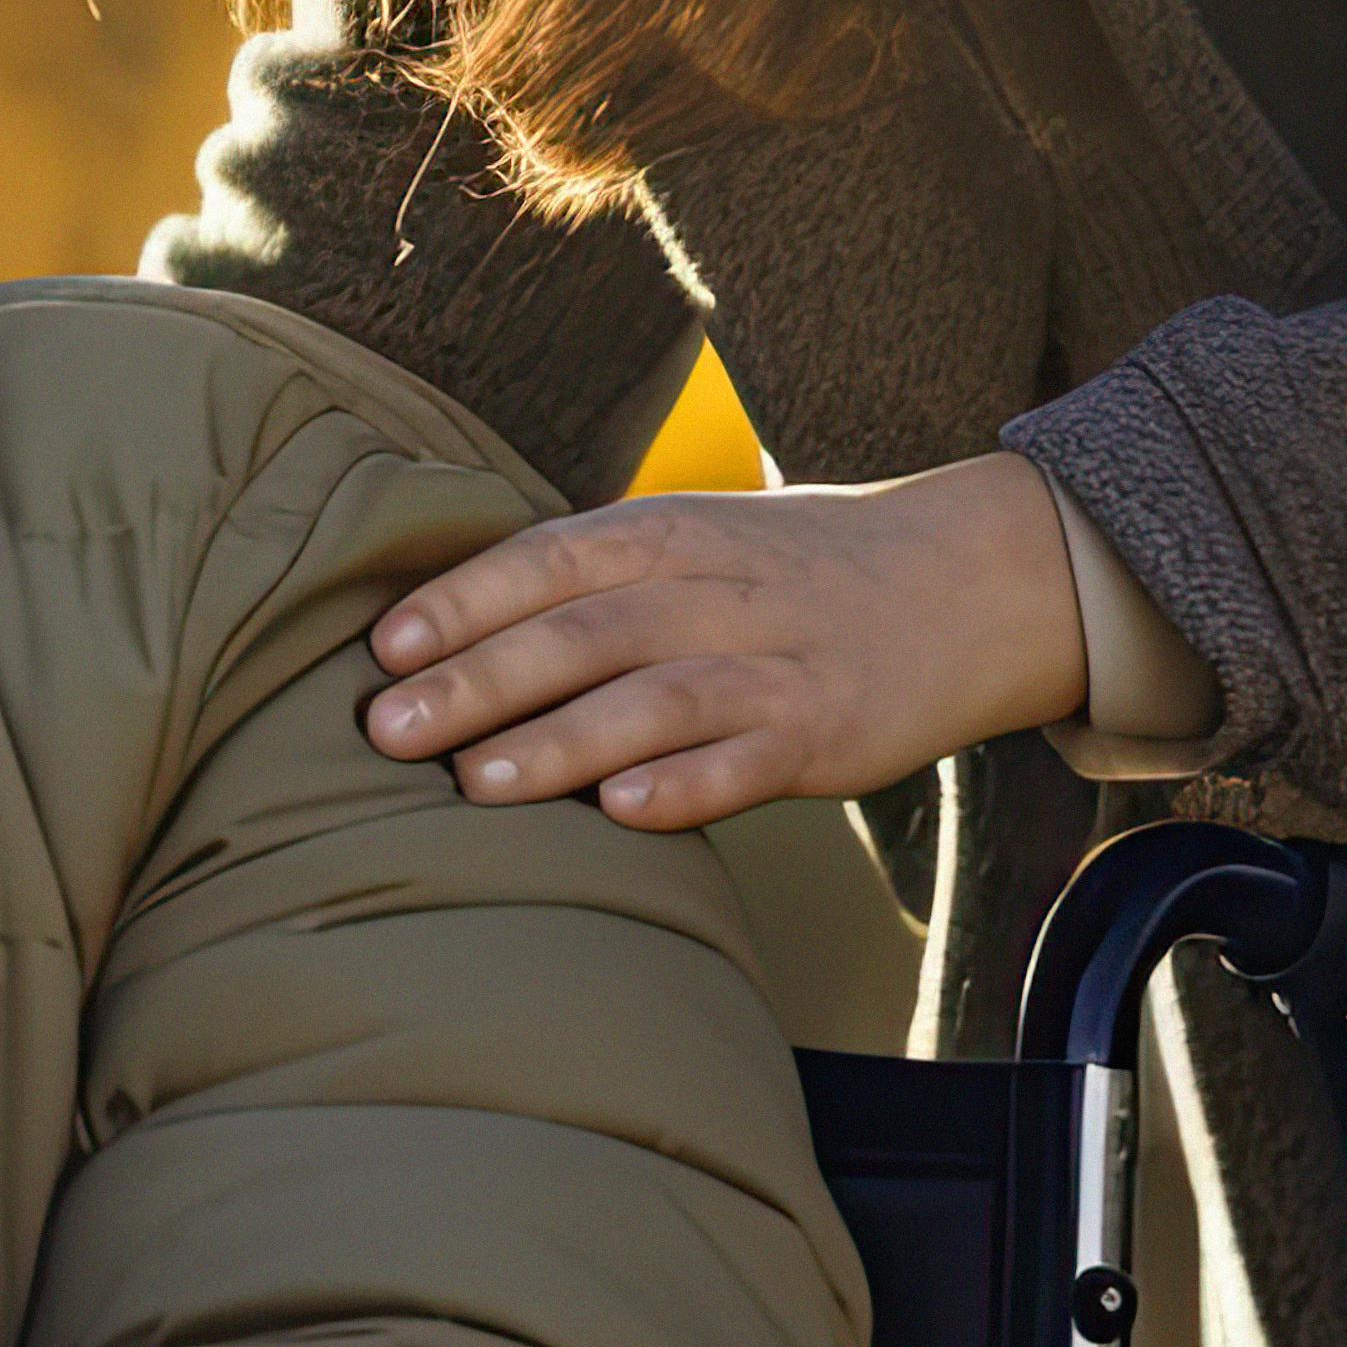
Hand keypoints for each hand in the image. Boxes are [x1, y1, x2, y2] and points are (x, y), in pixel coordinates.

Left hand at [360, 452, 1092, 830]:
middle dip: (477, 680)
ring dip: (560, 741)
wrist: (962, 580)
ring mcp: (771, 663)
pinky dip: (685, 785)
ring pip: (653, 698)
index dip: (460, 601)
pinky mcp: (825, 731)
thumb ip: (582, 577)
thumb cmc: (785, 572)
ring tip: (474, 783)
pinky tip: (622, 812)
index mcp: (664, 534)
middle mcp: (711, 591)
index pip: (544, 559)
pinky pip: (748, 761)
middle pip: (579, 632)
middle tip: (387, 729)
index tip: (383, 647)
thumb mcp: (687, 540)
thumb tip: (437, 635)